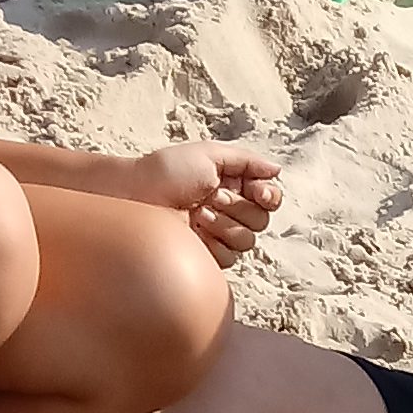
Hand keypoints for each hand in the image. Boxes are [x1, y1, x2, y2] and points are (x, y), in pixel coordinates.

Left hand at [126, 140, 279, 263]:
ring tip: (197, 213)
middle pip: (261, 221)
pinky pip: (228, 258)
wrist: (136, 195)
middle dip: (238, 208)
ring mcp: (217, 235)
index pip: (269, 198)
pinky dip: (212, 243)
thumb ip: (247, 161)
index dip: (268, 197)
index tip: (257, 192)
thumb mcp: (209, 154)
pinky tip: (192, 231)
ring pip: (247, 241)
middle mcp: (229, 211)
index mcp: (233, 185)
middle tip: (212, 196)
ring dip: (224, 225)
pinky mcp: (205, 255)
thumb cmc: (167, 171)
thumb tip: (276, 170)